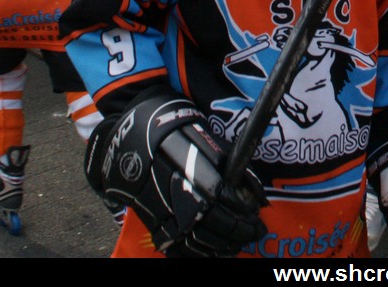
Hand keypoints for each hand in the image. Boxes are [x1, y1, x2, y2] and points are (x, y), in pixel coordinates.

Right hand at [85, 92, 266, 256]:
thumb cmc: (172, 133)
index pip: (230, 205)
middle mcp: (183, 198)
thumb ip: (232, 168)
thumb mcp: (206, 140)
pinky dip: (195, 253)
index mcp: (199, 176)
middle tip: (253, 233)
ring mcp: (165, 214)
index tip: (257, 218)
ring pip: (199, 242)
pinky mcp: (152, 222)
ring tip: (235, 245)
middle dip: (240, 232)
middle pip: (218, 226)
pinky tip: (209, 251)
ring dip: (221, 246)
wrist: (129, 139)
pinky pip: (177, 248)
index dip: (246, 215)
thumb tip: (257, 193)